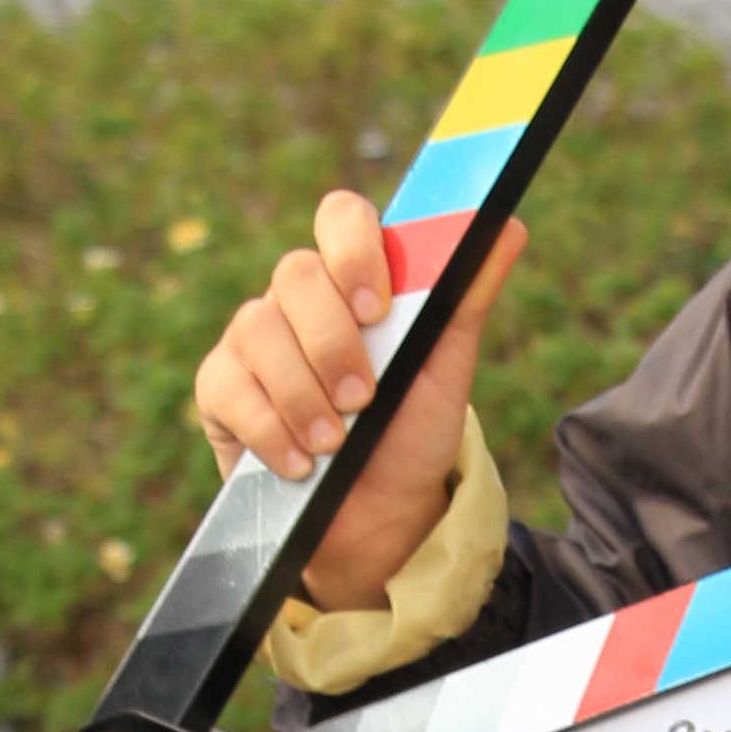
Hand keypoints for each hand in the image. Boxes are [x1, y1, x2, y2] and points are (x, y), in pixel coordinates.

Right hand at [191, 191, 526, 613]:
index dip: (353, 251)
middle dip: (332, 343)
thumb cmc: (411, 430)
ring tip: (334, 443)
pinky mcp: (221, 388)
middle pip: (295, 274)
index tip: (376, 308)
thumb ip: (467, 298)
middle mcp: (298, 297)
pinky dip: (270, 429)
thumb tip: (508, 227)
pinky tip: (299, 463)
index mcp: (353, 275)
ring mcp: (253, 339)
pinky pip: (230, 388)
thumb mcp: (447, 370)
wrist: (378, 513)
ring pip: (258, 329)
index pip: (341, 217)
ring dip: (303, 394)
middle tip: (363, 399)